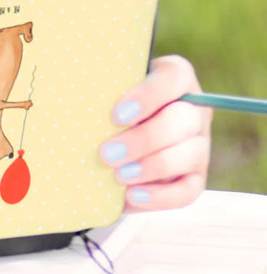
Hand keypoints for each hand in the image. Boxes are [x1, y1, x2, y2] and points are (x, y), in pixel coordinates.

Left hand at [99, 55, 211, 210]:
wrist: (114, 129)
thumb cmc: (108, 100)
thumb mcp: (109, 86)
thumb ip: (103, 87)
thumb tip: (73, 97)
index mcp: (175, 77)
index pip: (173, 77)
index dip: (148, 97)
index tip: (116, 116)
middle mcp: (194, 110)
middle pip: (183, 121)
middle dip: (144, 140)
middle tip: (107, 153)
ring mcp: (199, 144)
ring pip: (188, 155)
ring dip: (151, 167)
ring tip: (118, 176)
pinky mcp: (196, 176)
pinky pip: (188, 191)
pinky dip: (161, 196)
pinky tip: (132, 196)